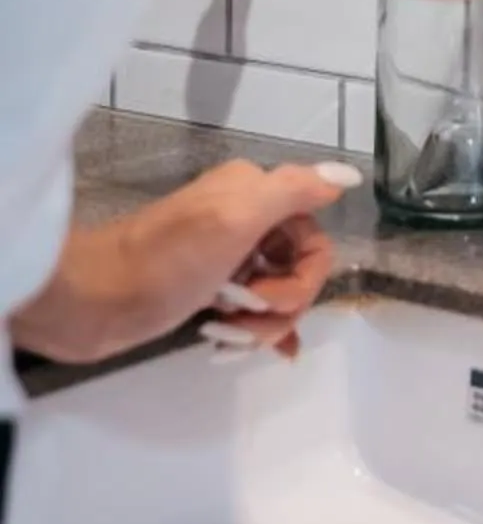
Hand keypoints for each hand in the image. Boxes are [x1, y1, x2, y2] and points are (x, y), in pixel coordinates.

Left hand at [9, 159, 359, 369]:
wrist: (92, 301)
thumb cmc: (165, 260)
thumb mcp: (235, 217)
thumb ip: (293, 189)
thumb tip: (348, 174)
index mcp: (255, 194)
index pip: (315, 239)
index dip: (303, 277)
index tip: (266, 297)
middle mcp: (245, 218)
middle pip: (298, 270)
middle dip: (281, 306)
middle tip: (240, 320)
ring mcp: (226, 256)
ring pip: (276, 294)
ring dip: (261, 324)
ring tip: (222, 336)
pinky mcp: (206, 289)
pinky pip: (252, 311)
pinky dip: (253, 332)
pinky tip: (241, 349)